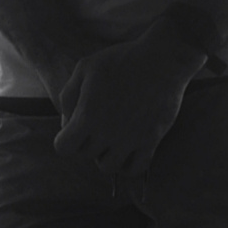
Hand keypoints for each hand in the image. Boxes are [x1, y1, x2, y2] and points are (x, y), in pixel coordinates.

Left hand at [54, 18, 206, 175]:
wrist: (163, 59)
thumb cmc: (122, 59)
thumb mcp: (85, 67)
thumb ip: (68, 95)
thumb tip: (66, 121)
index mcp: (87, 115)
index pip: (63, 148)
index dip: (66, 138)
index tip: (75, 127)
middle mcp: (107, 133)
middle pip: (86, 154)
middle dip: (87, 141)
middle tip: (98, 123)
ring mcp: (130, 139)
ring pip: (108, 167)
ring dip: (106, 154)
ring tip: (112, 137)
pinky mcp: (151, 141)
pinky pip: (136, 169)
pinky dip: (128, 164)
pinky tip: (129, 148)